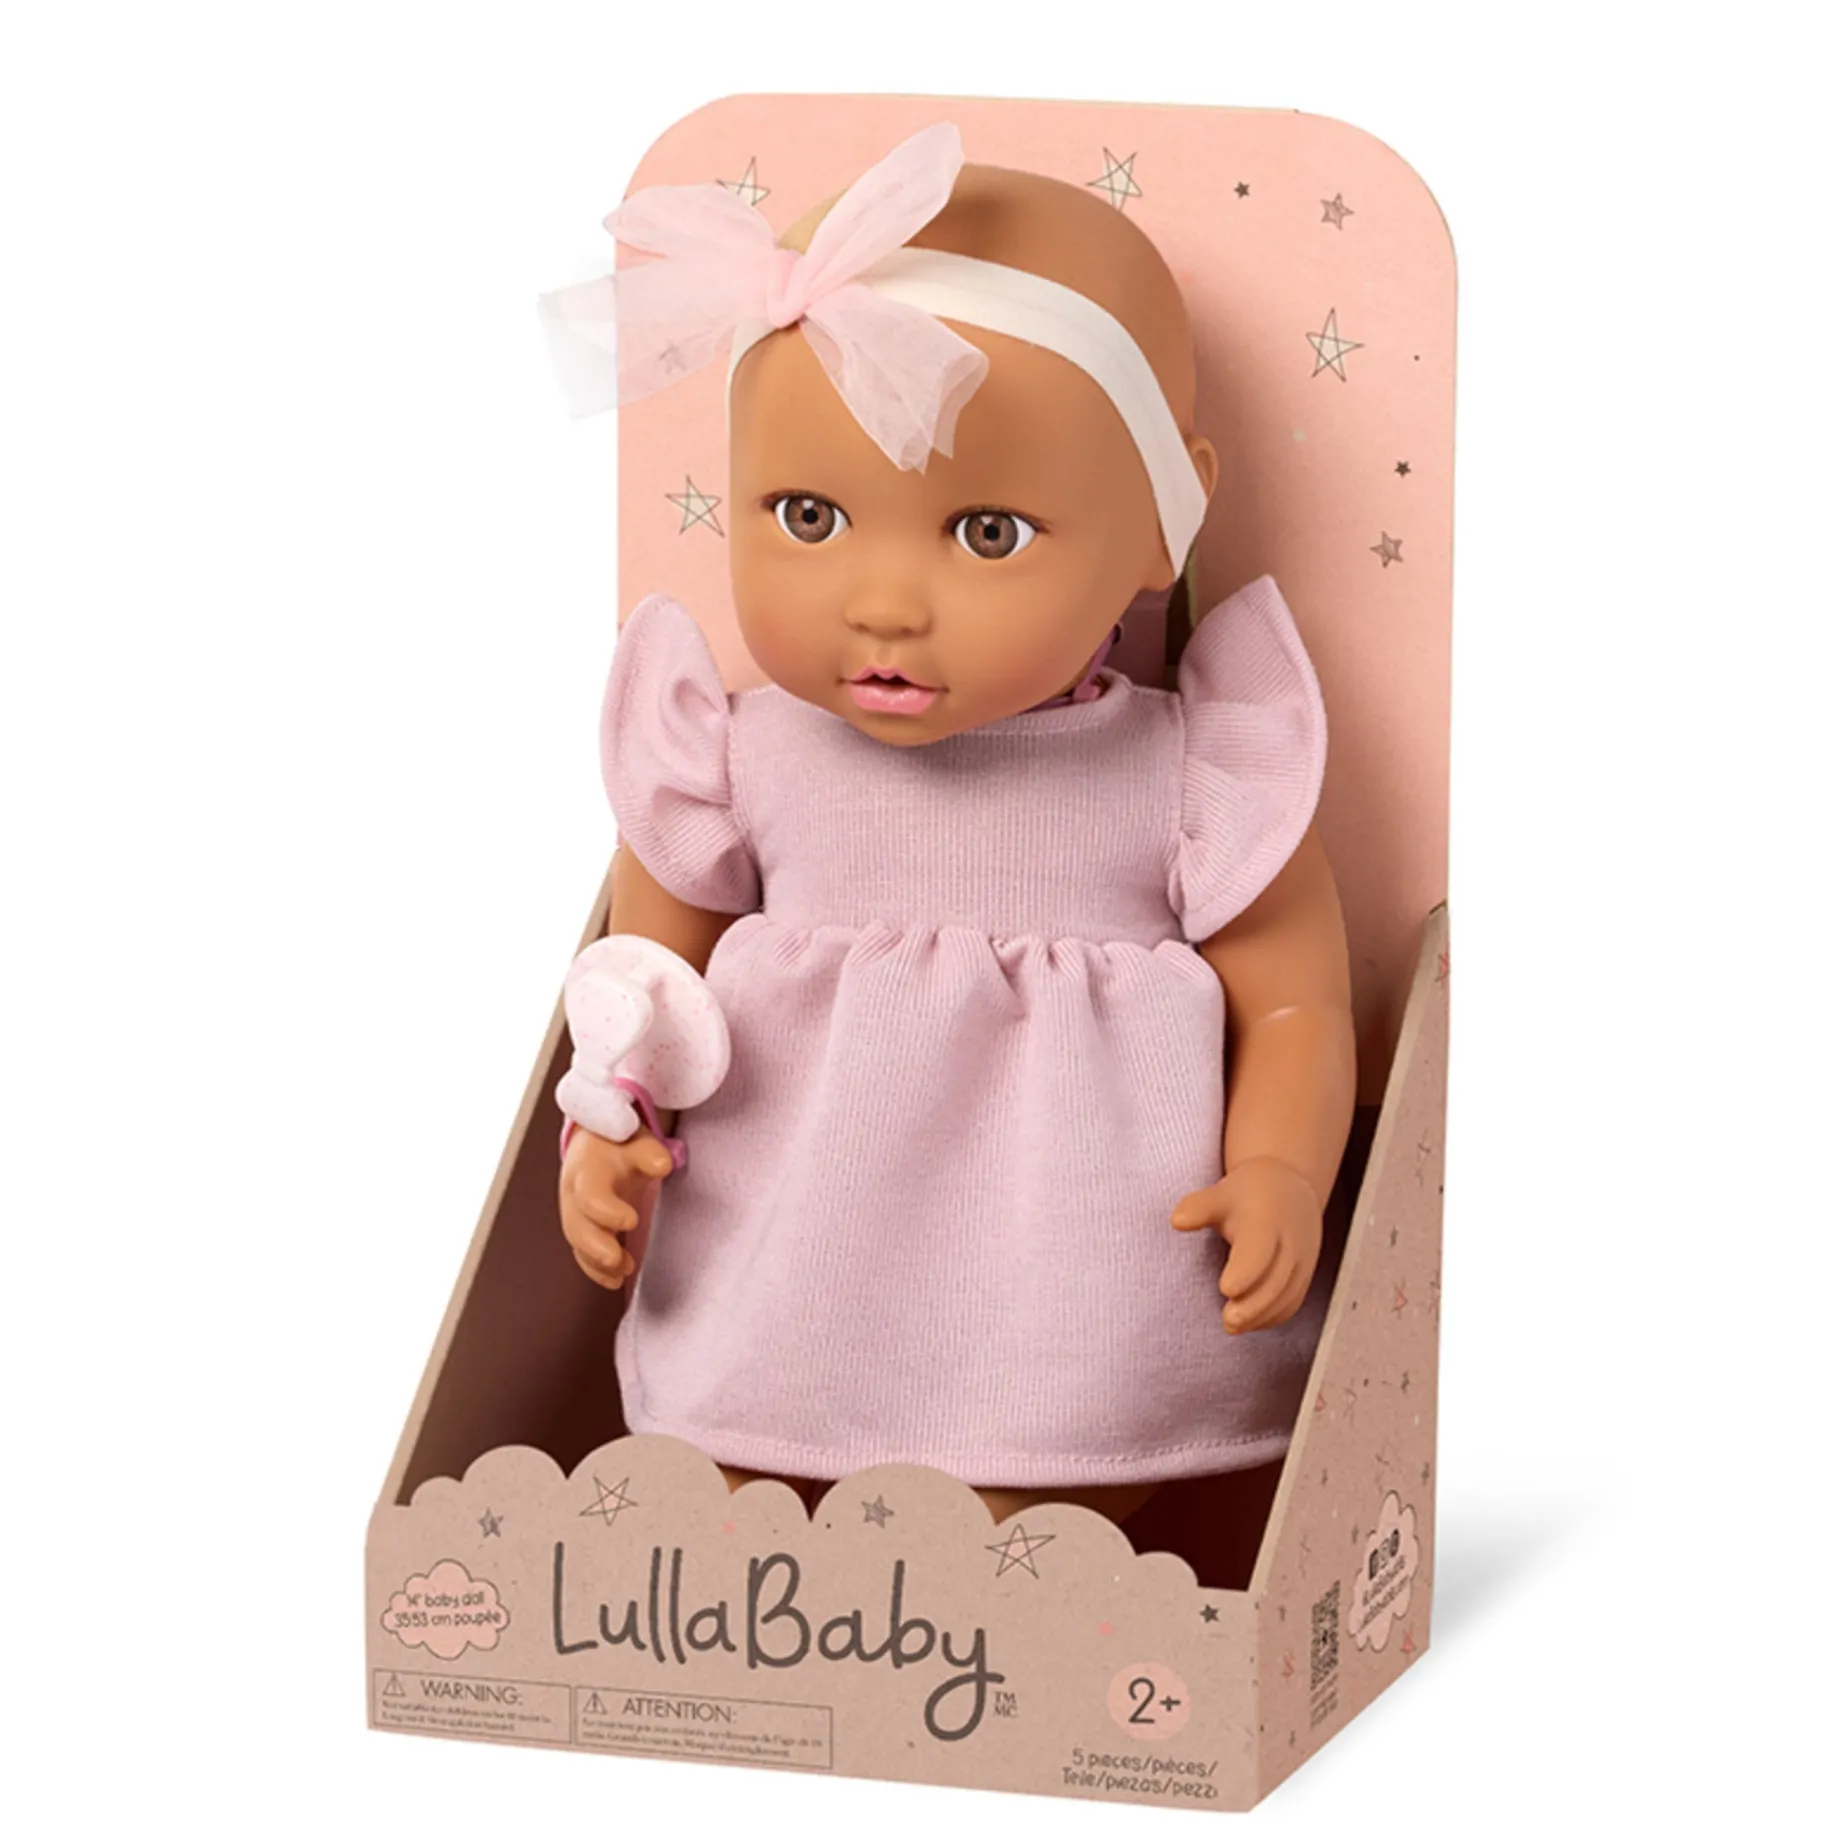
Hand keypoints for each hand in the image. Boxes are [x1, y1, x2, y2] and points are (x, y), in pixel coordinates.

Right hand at [559, 1126, 674, 1289]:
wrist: (598, 1144)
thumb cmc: (620, 1145)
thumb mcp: (636, 1140)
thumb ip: (648, 1152)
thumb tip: (662, 1164)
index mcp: (587, 1170)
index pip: (589, 1193)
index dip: (606, 1210)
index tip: (631, 1221)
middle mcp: (574, 1194)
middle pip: (576, 1225)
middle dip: (595, 1246)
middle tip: (617, 1260)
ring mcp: (575, 1214)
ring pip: (578, 1243)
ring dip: (598, 1262)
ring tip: (623, 1271)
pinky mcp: (582, 1229)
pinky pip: (582, 1254)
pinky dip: (596, 1270)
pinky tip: (615, 1281)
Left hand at [1172, 1156, 1322, 1333]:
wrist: (1289, 1192)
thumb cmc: (1247, 1196)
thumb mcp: (1221, 1195)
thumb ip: (1199, 1208)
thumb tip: (1176, 1221)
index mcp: (1267, 1222)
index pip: (1260, 1250)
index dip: (1246, 1272)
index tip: (1226, 1289)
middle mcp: (1289, 1244)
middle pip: (1276, 1281)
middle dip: (1254, 1305)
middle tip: (1228, 1321)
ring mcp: (1300, 1263)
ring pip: (1286, 1296)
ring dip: (1261, 1316)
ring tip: (1233, 1326)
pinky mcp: (1302, 1278)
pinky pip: (1292, 1302)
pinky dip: (1272, 1317)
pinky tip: (1249, 1323)